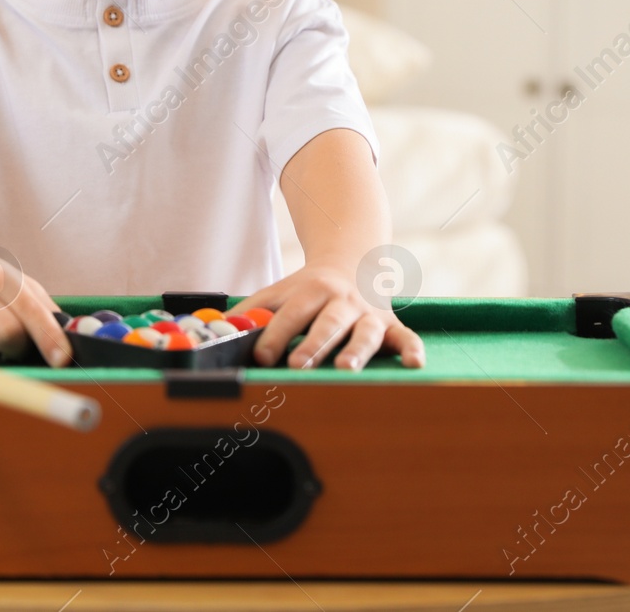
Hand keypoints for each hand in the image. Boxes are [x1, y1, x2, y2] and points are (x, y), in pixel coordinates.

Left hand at [227, 264, 424, 370]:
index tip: (261, 356)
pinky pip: (405, 337)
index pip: (290, 313)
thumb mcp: (278, 291)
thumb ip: (251, 311)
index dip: (274, 334)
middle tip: (297, 364)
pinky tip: (415, 364)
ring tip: (346, 369)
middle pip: (326, 322)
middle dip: (312, 344)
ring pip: (364, 332)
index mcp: (310, 291)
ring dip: (356, 351)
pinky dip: (412, 349)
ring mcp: (368, 313)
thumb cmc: (308, 289)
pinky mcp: (391, 324)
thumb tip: (215, 332)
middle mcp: (341, 301)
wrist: (353, 260)